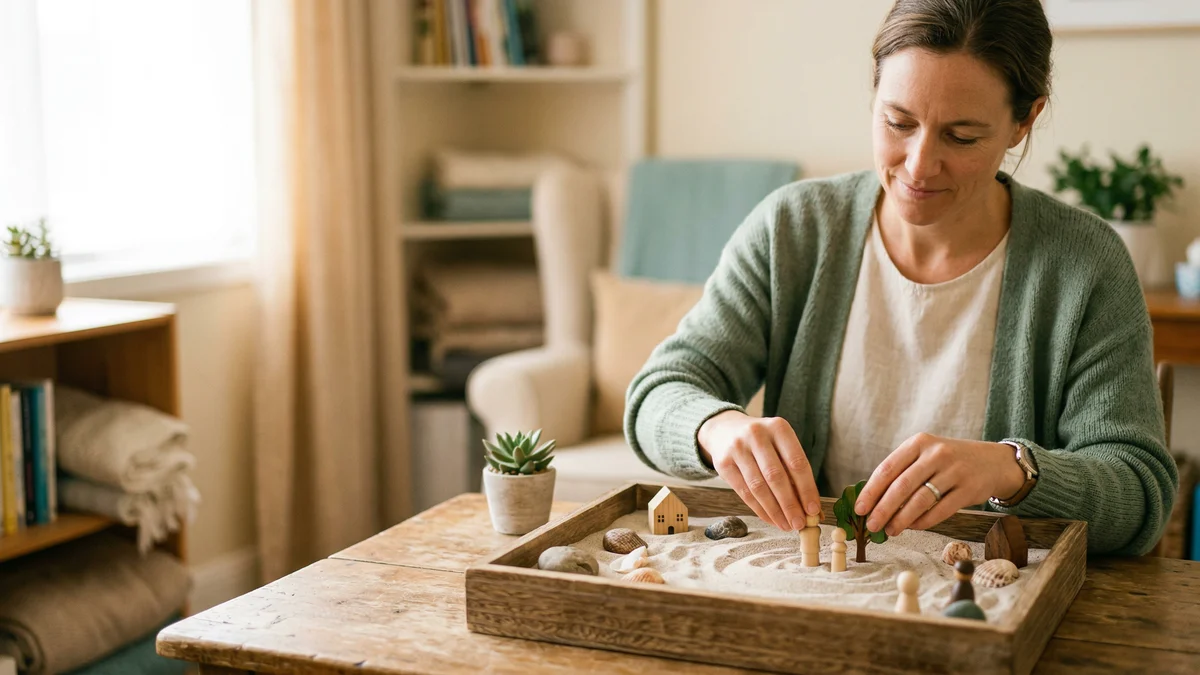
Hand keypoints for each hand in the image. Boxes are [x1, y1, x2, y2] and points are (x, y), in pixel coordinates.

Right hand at [697, 410, 821, 530]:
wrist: (726, 430)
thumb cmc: (763, 443)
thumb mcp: (780, 446)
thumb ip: (795, 473)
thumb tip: (813, 510)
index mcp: (778, 427)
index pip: (797, 462)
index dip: (807, 489)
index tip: (813, 510)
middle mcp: (757, 434)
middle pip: (776, 476)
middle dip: (790, 504)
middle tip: (799, 524)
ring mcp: (737, 448)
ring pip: (758, 487)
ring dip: (774, 511)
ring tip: (786, 525)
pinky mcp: (723, 463)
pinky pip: (744, 492)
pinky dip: (759, 509)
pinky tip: (770, 519)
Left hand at [853, 433, 1026, 536]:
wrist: (993, 462)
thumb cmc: (949, 461)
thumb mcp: (926, 454)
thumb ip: (903, 471)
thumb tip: (873, 500)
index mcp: (919, 442)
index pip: (888, 468)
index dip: (871, 491)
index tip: (860, 509)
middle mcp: (936, 454)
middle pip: (902, 486)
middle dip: (883, 509)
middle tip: (872, 526)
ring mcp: (954, 471)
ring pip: (920, 500)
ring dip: (901, 519)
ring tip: (890, 530)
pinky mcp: (969, 489)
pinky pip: (941, 510)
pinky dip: (923, 521)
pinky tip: (913, 527)